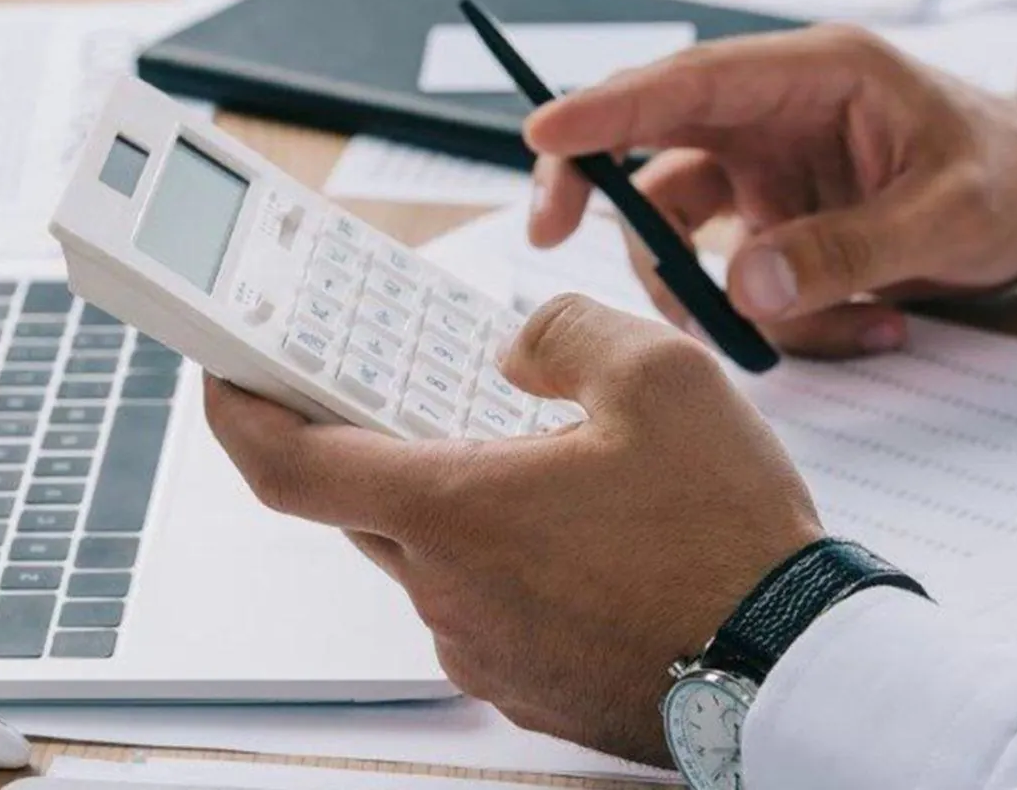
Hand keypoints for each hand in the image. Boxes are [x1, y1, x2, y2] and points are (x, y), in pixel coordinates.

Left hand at [204, 295, 822, 766]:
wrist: (796, 669)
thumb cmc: (731, 538)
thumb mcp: (658, 375)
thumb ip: (559, 333)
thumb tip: (517, 350)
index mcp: (454, 510)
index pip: (288, 467)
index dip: (236, 414)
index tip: (220, 375)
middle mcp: (447, 590)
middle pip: (363, 502)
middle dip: (375, 440)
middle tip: (411, 387)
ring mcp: (482, 648)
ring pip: (430, 551)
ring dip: (459, 499)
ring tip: (542, 459)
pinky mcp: (522, 684)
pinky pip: (480, 602)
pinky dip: (502, 556)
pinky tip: (578, 532)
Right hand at [524, 25, 1016, 357]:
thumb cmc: (1015, 177)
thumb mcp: (949, 216)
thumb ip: (846, 250)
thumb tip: (743, 288)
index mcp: (813, 74)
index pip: (687, 82)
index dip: (607, 107)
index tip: (542, 135)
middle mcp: (772, 111)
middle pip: (644, 140)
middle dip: (594, 188)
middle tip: (544, 233)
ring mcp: (765, 168)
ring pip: (677, 228)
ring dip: (719, 296)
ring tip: (839, 331)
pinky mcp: (771, 218)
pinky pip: (731, 276)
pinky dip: (775, 319)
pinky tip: (868, 330)